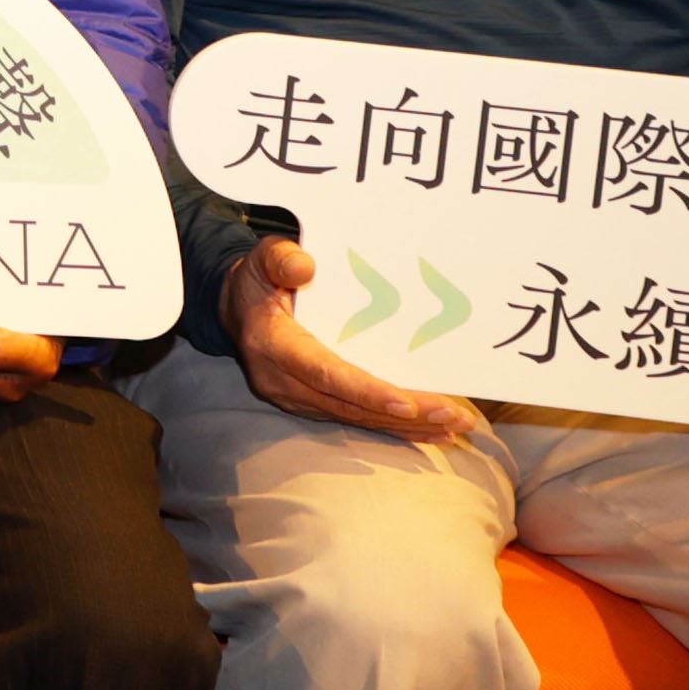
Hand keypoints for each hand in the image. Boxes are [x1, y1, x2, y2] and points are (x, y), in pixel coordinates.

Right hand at [220, 236, 483, 444]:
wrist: (235, 307)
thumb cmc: (258, 278)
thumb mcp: (263, 258)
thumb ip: (281, 258)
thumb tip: (305, 267)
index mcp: (272, 345)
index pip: (323, 373)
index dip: (366, 391)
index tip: (407, 403)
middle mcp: (281, 381)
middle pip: (349, 405)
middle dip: (403, 415)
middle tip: (452, 416)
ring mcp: (295, 398)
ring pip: (356, 418)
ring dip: (406, 426)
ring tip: (453, 425)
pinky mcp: (311, 404)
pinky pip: (355, 419)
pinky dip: (393, 426)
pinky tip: (429, 432)